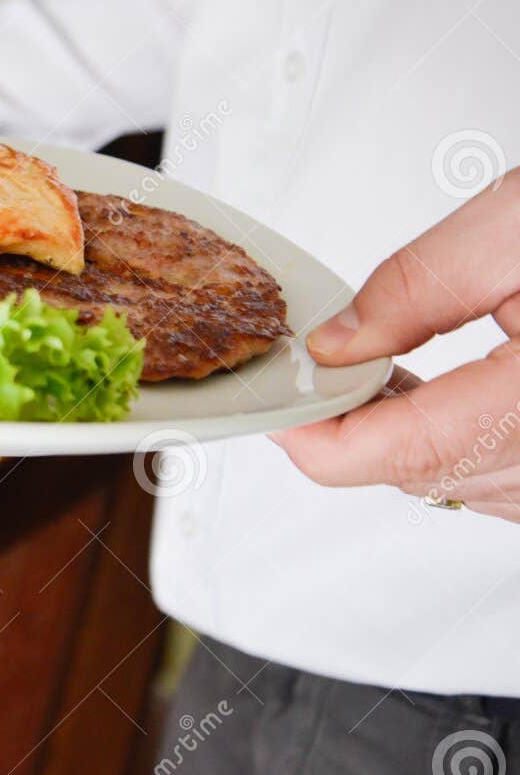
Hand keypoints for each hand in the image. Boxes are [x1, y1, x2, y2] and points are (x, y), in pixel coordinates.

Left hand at [272, 176, 519, 520]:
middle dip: (362, 429)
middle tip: (322, 370)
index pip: (409, 453)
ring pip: (474, 486)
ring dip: (415, 440)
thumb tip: (338, 345)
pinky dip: (469, 445)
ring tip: (383, 372)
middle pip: (435, 475)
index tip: (278, 405)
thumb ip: (417, 288)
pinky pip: (514, 481)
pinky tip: (450, 393)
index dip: (323, 438)